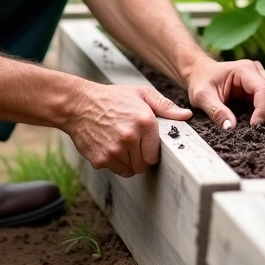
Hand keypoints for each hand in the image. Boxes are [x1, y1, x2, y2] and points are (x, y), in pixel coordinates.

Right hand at [66, 83, 192, 177]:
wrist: (78, 104)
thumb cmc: (111, 98)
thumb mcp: (140, 94)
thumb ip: (165, 107)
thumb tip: (186, 115)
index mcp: (145, 122)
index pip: (155, 154)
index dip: (150, 151)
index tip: (143, 144)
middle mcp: (131, 137)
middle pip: (143, 165)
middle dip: (139, 157)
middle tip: (130, 143)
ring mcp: (115, 150)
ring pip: (130, 170)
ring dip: (127, 161)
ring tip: (118, 142)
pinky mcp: (101, 159)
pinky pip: (115, 170)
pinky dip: (113, 162)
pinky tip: (108, 145)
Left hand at [183, 57, 264, 132]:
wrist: (198, 72)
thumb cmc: (201, 81)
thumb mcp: (202, 96)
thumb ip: (216, 111)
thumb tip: (230, 128)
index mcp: (244, 69)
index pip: (264, 89)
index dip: (263, 109)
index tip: (255, 127)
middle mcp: (257, 71)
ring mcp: (261, 79)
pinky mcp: (260, 89)